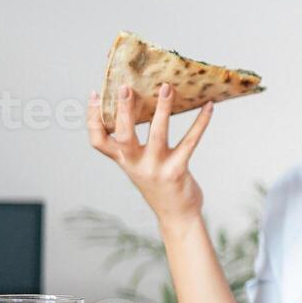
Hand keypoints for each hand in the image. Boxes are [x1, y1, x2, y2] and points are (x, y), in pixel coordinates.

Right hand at [89, 83, 212, 225]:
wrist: (177, 216)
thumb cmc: (158, 184)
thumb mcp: (139, 166)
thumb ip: (134, 146)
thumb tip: (140, 108)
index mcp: (123, 161)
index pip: (98, 140)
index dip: (93, 118)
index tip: (95, 94)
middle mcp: (135, 164)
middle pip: (124, 133)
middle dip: (123, 109)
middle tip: (126, 87)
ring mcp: (156, 167)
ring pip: (157, 133)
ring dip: (163, 108)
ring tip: (167, 88)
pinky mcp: (177, 170)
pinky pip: (189, 141)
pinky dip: (200, 122)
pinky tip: (208, 106)